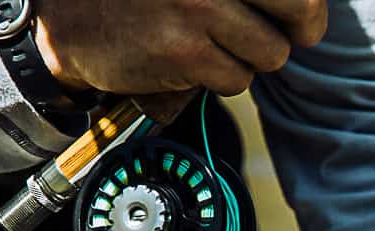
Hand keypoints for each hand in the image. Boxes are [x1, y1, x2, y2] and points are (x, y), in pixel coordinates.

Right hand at [34, 0, 327, 96]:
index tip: (302, 19)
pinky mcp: (185, 49)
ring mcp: (199, 6)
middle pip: (300, 10)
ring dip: (247, 57)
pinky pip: (237, 79)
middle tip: (278, 36)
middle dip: (296, 31)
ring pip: (271, 53)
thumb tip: (310, 12)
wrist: (65, 14)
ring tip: (207, 40)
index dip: (308, 8)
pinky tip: (186, 58)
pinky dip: (218, 77)